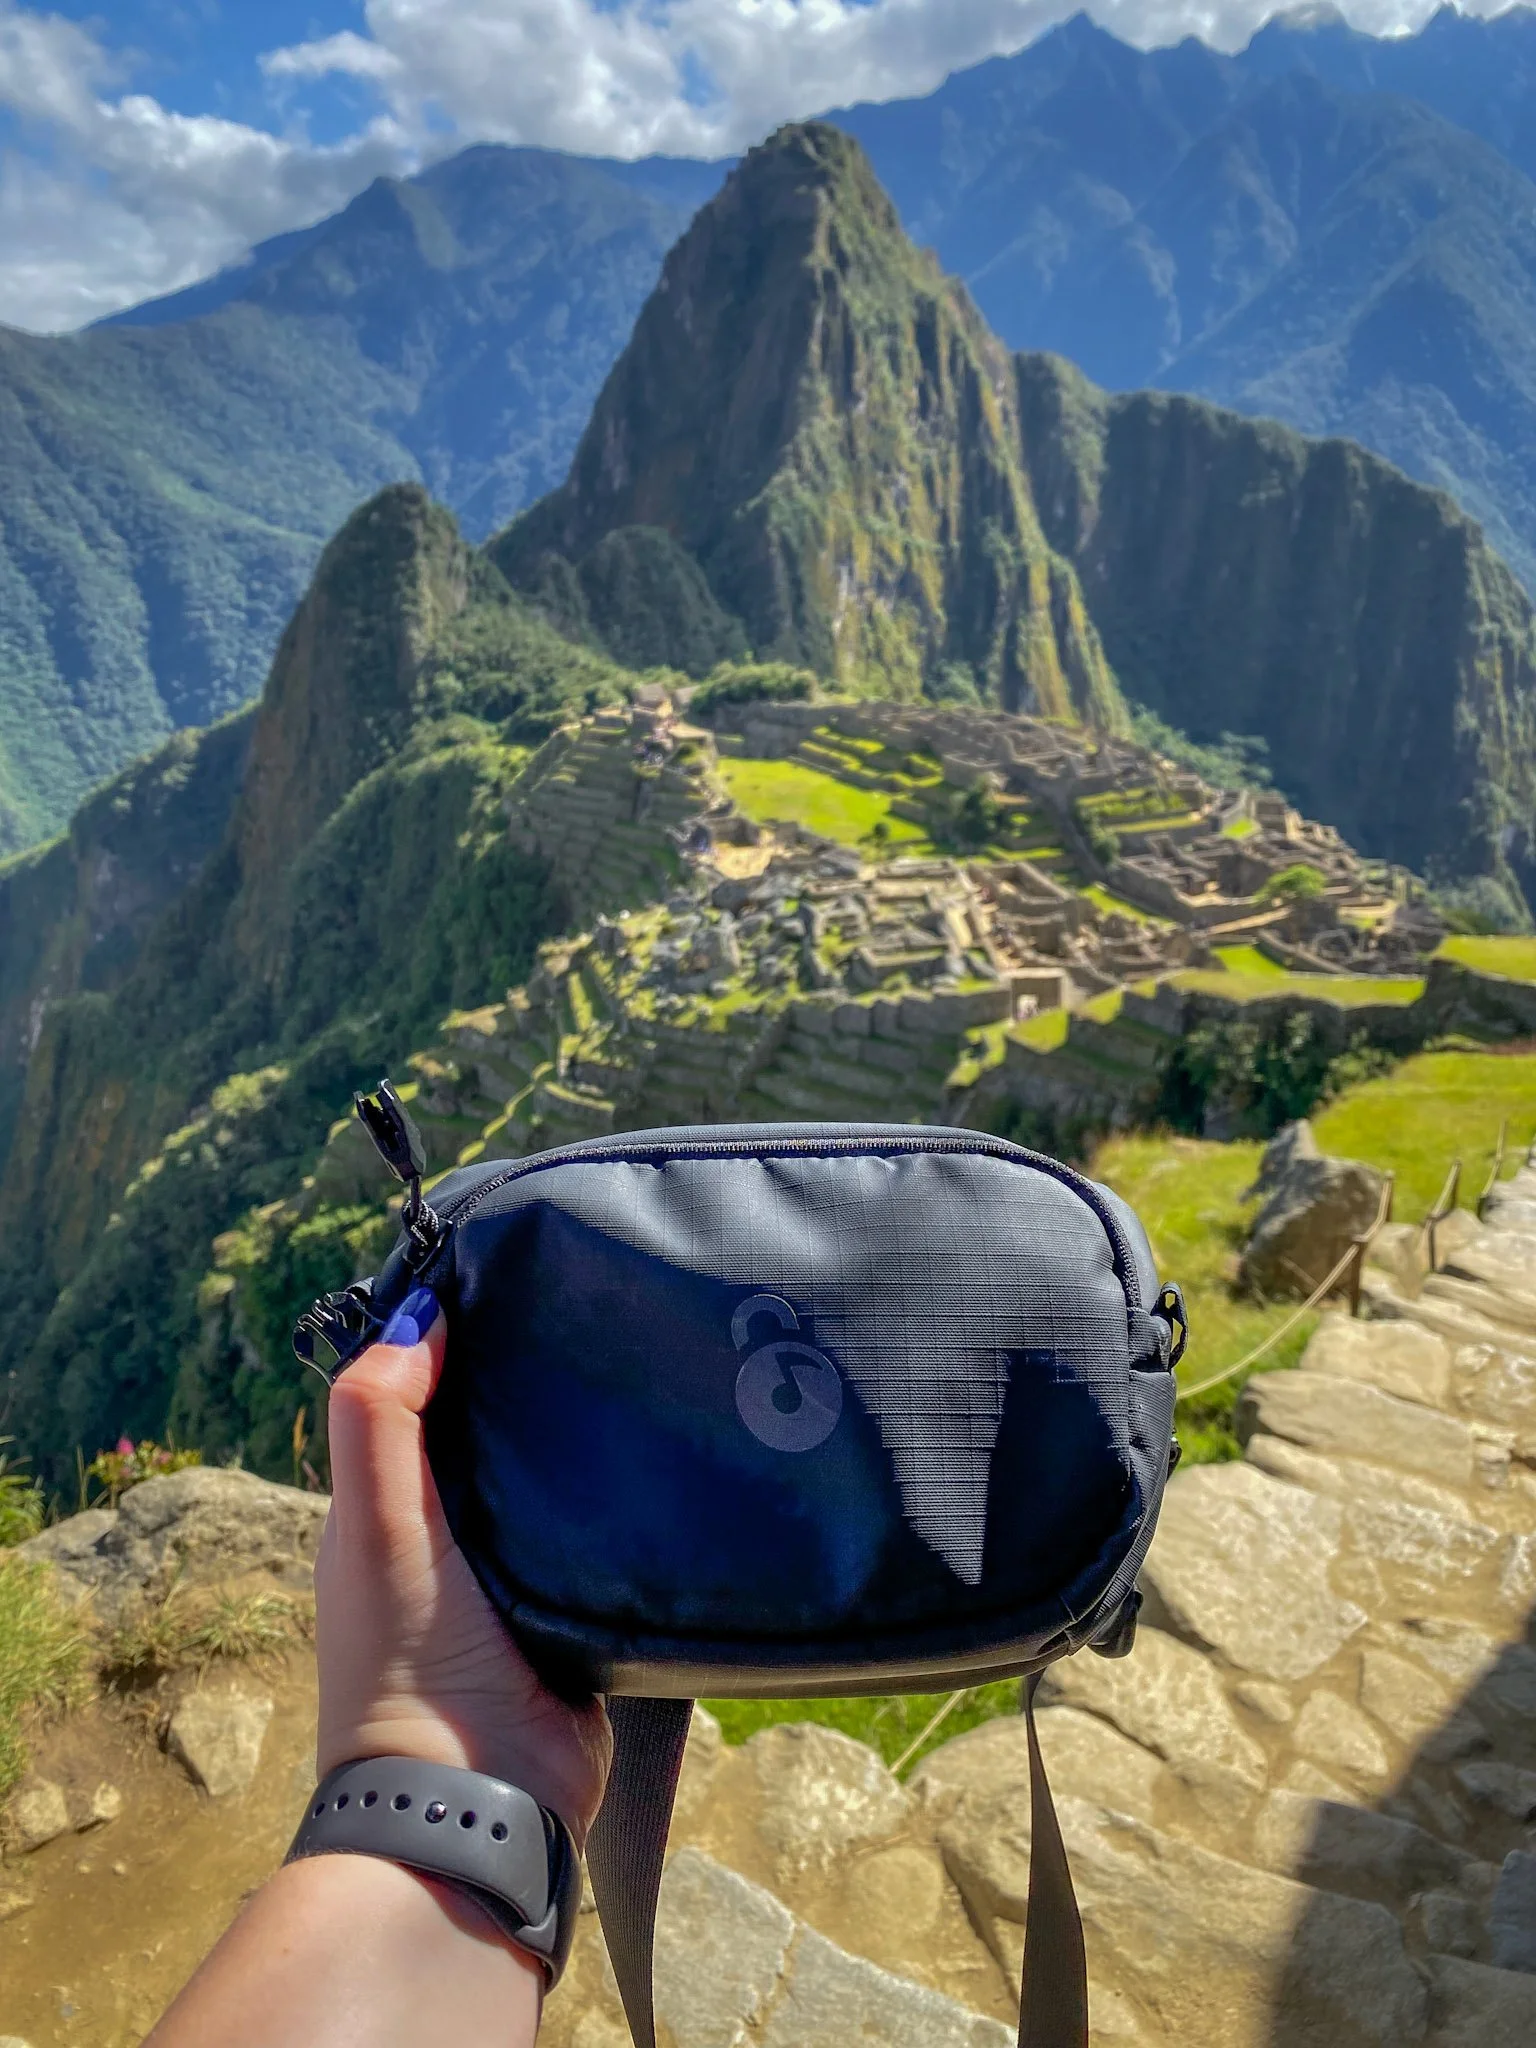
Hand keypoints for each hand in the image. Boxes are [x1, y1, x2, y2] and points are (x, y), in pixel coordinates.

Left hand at [314, 1288, 611, 1846]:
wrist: (481, 1804)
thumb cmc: (409, 1664)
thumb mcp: (374, 1528)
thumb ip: (379, 1422)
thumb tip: (418, 1314)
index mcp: (394, 1514)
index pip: (424, 1401)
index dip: (456, 1340)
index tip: (514, 1276)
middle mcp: (455, 1542)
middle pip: (501, 1435)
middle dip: (538, 1381)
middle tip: (601, 1307)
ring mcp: (522, 1582)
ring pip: (561, 1484)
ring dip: (591, 1442)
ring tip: (648, 1365)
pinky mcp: (585, 1616)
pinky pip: (612, 1541)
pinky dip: (633, 1504)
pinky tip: (672, 1454)